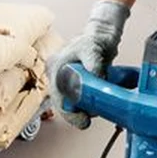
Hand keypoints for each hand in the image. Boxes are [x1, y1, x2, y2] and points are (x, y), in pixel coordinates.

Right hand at [47, 0, 130, 128]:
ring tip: (96, 108)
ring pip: (70, 103)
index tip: (84, 121)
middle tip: (89, 119)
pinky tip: (96, 104)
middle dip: (76, 113)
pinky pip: (77, 100)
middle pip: (62, 103)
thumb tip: (96, 82)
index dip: (69, 113)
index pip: (57, 97)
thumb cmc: (94, 40)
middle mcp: (56, 75)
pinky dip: (86, 105)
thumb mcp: (93, 52)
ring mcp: (63, 80)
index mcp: (55, 67)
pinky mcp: (72, 83)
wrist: (101, 36)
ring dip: (83, 109)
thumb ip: (94, 67)